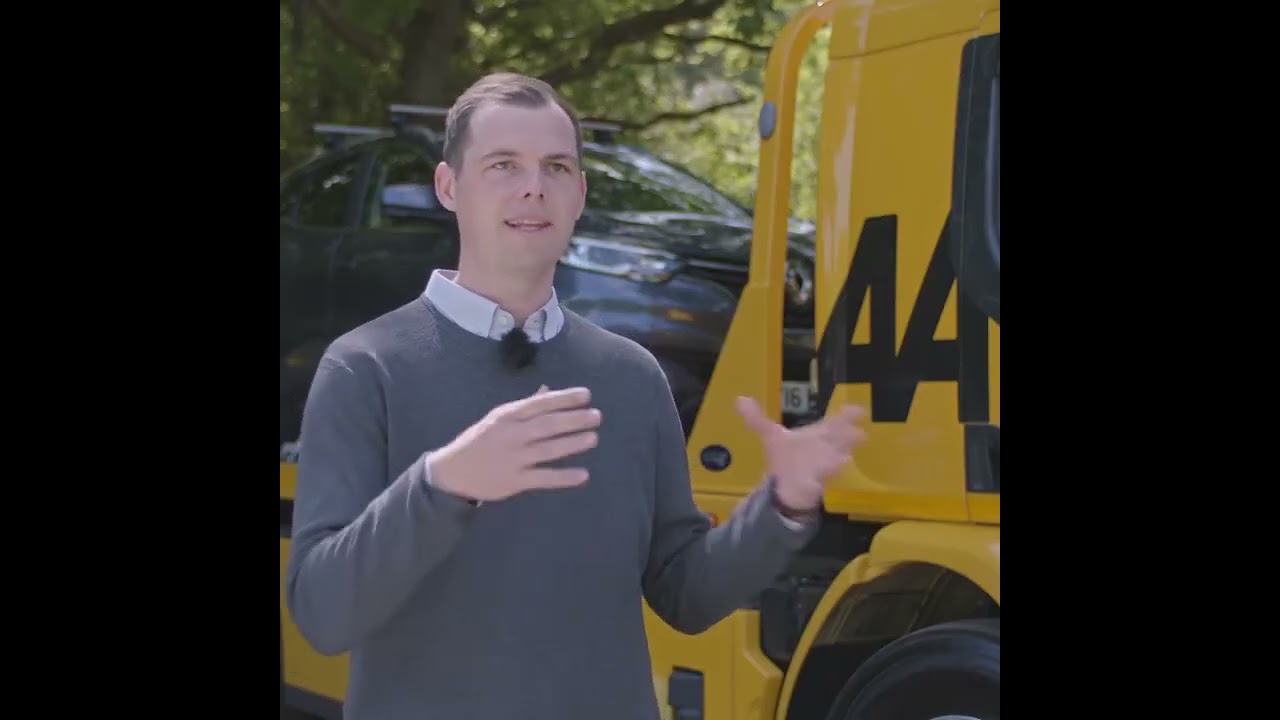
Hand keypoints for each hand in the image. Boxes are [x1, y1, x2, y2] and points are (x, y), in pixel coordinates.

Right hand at [429, 385, 600, 501]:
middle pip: (548, 425)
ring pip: (549, 449)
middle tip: (597, 416)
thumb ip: (525, 407)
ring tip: (594, 437)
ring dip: (573, 443)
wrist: (452, 472)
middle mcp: (512, 435)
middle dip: (574, 419)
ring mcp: (513, 458)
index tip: (586, 395)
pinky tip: (583, 475)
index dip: (564, 398)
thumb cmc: (479, 441)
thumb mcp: (497, 418)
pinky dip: (563, 477)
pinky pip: (543, 478)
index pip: (540, 403)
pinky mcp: (514, 481)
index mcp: (507, 415)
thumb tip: (549, 391)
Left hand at [736, 396, 866, 512]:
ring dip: (839, 456)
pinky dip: (828, 473)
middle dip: (847, 436)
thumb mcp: (771, 437)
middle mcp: (824, 447)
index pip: (835, 422)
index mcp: (817, 435)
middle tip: (859, 433)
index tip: (859, 410)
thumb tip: (739, 398)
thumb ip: (756, 419)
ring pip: (835, 458)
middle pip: (839, 439)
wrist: (785, 488)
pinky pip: (825, 478)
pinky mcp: (818, 484)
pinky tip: (836, 469)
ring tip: (845, 454)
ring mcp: (824, 466)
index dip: (847, 416)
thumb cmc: (785, 459)